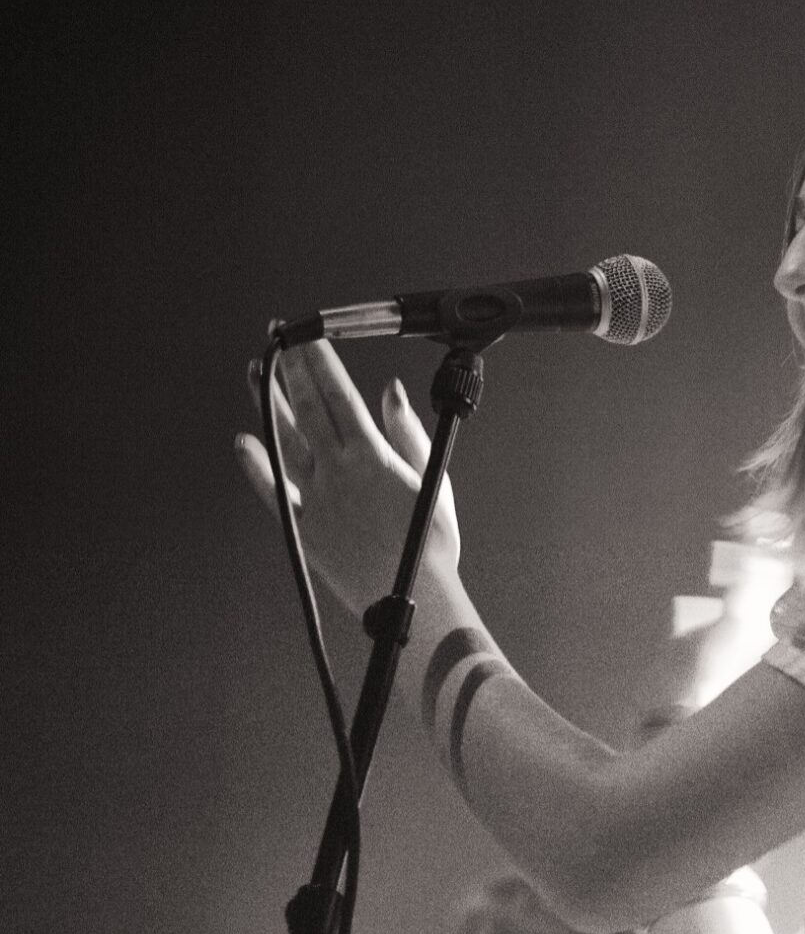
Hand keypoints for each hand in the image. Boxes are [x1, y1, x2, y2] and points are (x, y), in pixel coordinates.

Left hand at [233, 340, 460, 611]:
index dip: (319, 361)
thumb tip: (389, 392)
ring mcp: (315, 498)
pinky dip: (255, 466)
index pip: (338, 395)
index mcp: (371, 456)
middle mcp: (337, 471)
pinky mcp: (303, 527)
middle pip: (307, 409)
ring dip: (266, 403)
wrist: (413, 598)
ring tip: (254, 372)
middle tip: (276, 338)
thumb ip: (407, 432)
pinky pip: (272, 491)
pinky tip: (243, 442)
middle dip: (290, 369)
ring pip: (284, 440)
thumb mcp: (432, 479)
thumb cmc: (430, 544)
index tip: (307, 335)